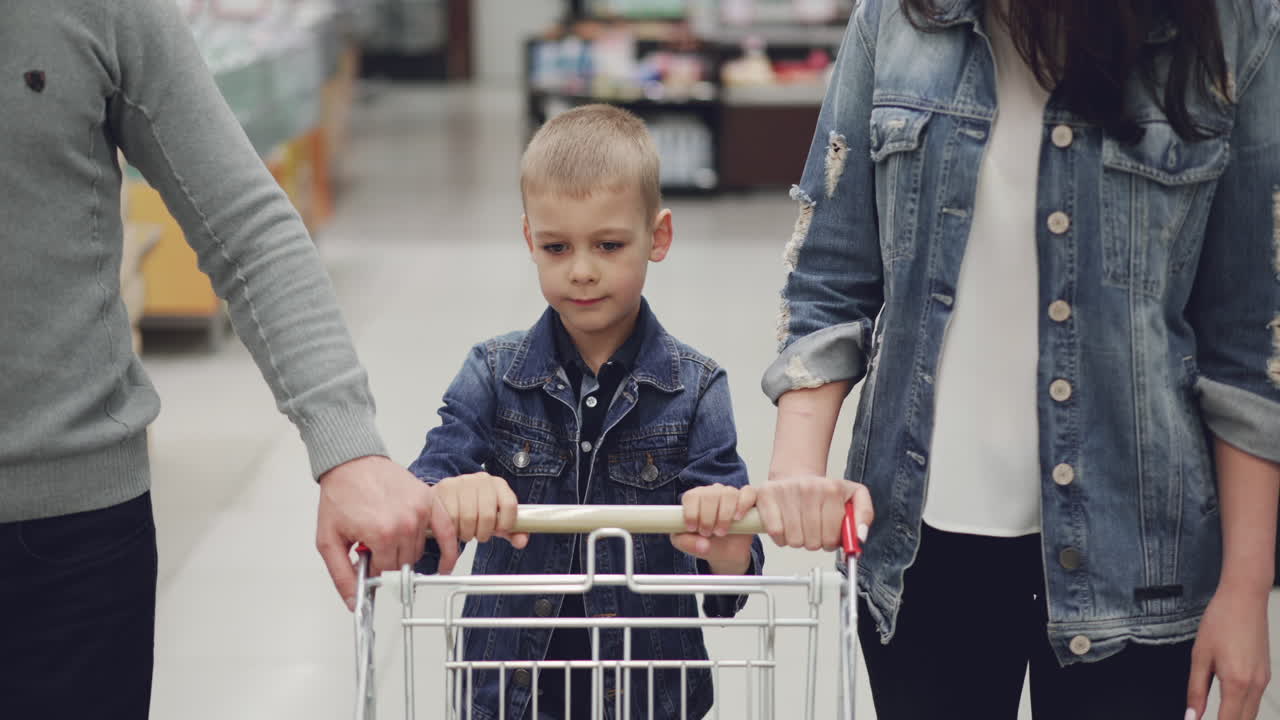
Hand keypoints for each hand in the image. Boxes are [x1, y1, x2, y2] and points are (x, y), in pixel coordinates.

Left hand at [316, 455, 458, 610]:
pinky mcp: (430, 501)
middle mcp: (405, 523)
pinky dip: (449, 552)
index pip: (385, 572)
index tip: (365, 562)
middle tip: (372, 548)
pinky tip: (445, 566)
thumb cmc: (341, 495)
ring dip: (404, 551)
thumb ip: (341, 575)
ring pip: (418, 552)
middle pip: (402, 563)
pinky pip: (447, 534)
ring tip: (387, 535)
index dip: (372, 569)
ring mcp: (421, 512)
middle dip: (386, 560)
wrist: (351, 463)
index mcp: (381, 533)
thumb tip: (354, 602)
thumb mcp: (329, 540)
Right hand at [434, 472, 529, 548]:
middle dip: (483, 533)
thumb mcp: (496, 520)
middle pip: (488, 515)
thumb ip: (512, 532)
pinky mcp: (445, 488)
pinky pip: (451, 517)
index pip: (510, 505)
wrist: (449, 498)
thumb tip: (521, 542)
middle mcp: (482, 479)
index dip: (505, 524)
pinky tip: (455, 526)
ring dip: (467, 533)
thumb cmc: (476, 510)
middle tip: (478, 535)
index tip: (499, 530)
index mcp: (499, 484)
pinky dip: (454, 529)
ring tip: (466, 531)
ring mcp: (463, 482)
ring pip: (468, 518)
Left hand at [669, 484, 756, 574]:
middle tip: (708, 533)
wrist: (729, 552)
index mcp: (695, 499)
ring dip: (724, 516)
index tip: (693, 529)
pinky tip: (738, 518)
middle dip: (707, 519)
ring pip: (728, 494)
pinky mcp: (748, 498)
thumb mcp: (691, 546)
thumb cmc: (708, 543)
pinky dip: (743, 504)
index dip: (691, 513)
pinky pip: (748, 493)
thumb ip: (688, 544)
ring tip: (721, 531)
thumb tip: (703, 545)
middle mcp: (713, 492)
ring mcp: (731, 493)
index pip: (691, 496)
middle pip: (709, 495)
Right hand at [755, 475, 872, 550]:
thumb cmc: (825, 492)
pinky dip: (780, 537)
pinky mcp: (766, 494)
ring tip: (800, 528)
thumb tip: (860, 537)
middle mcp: (808, 487)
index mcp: (831, 489)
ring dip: (797, 540)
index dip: (831, 543)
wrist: (797, 475)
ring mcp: (785, 490)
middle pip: (812, 541)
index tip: (829, 536)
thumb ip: (864, 516)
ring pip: (793, 540)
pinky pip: (775, 532)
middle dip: (814, 542)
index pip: (832, 537)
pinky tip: (786, 527)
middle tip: (813, 531)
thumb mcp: (854, 498)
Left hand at [1186, 581, 1271, 719]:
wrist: (1244, 598)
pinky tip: (1228, 706)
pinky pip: (1255, 700)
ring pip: (1251, 714)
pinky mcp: (1265, 674)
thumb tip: (1191, 717)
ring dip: (1235, 719)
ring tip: (1216, 715)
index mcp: (1237, 683)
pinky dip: (1243, 709)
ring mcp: (1263, 680)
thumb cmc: (1220, 621)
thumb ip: (1195, 690)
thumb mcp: (1200, 656)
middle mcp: (1255, 685)